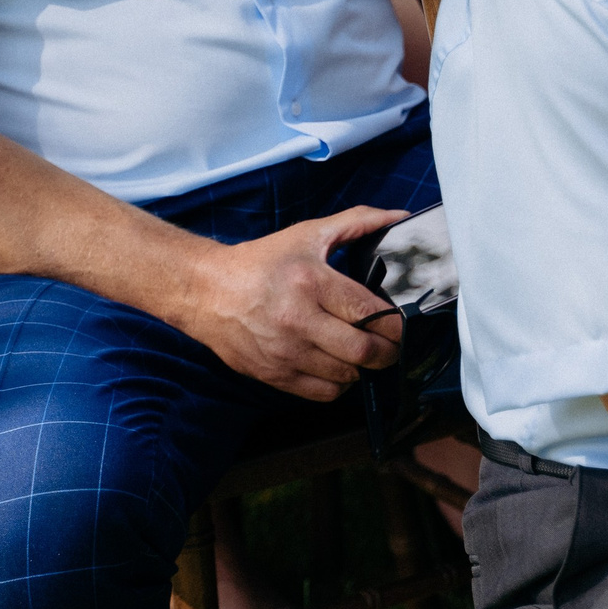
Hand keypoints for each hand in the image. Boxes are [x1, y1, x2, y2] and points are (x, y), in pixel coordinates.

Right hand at [180, 207, 405, 399]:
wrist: (203, 291)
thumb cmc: (259, 263)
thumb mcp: (309, 234)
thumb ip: (358, 222)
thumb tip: (398, 216)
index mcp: (311, 283)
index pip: (370, 314)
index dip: (397, 325)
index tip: (404, 325)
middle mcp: (298, 321)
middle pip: (363, 351)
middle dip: (389, 352)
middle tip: (392, 344)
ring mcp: (283, 352)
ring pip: (346, 376)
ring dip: (364, 368)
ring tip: (364, 352)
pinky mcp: (271, 374)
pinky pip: (322, 393)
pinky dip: (340, 384)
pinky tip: (338, 366)